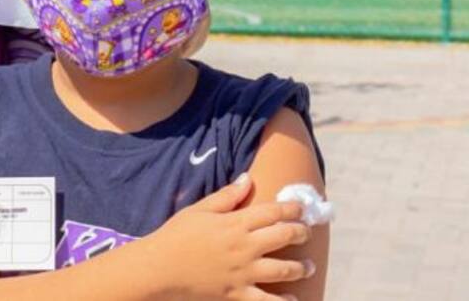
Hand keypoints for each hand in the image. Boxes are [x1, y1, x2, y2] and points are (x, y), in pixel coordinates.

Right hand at [141, 174, 313, 300]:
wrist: (159, 267)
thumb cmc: (177, 235)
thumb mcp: (200, 209)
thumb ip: (227, 195)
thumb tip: (248, 178)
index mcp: (235, 223)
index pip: (272, 212)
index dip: (291, 208)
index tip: (302, 207)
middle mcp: (244, 247)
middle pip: (283, 236)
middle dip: (301, 233)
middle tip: (307, 232)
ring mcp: (243, 272)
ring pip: (283, 269)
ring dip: (300, 267)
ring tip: (309, 267)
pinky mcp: (237, 294)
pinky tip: (294, 299)